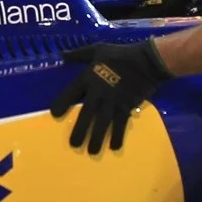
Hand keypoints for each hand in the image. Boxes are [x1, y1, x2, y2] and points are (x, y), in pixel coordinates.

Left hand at [49, 39, 172, 154]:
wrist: (147, 61)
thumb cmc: (121, 54)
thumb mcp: (98, 49)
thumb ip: (79, 54)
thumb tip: (62, 54)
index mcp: (89, 77)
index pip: (71, 93)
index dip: (62, 104)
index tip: (54, 115)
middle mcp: (99, 92)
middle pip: (86, 114)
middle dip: (79, 130)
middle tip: (73, 146)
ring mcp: (113, 101)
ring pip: (102, 123)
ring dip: (97, 139)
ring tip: (92, 152)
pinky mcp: (127, 107)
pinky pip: (120, 124)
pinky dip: (117, 136)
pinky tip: (114, 147)